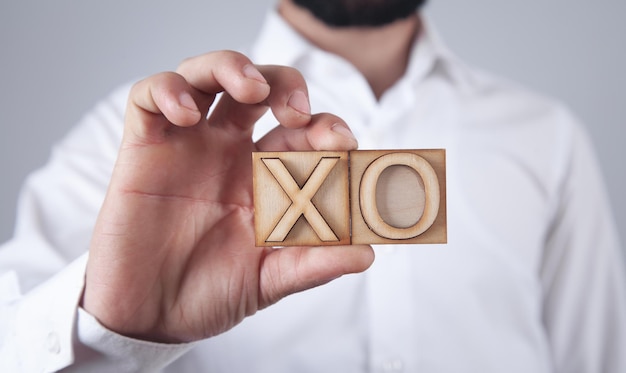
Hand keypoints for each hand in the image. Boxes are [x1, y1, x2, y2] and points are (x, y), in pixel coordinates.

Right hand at [82, 51, 373, 342]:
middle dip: (285, 85)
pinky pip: (148, 97)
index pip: (301, 131)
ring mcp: (187, 145)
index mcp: (264, 177)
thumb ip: (312, 263)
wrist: (149, 316)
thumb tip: (365, 254)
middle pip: (260, 88)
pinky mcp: (144, 147)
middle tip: (298, 111)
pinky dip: (167, 91)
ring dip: (231, 66)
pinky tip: (185, 114)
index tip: (342, 141)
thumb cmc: (208, 293)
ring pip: (206, 75)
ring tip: (251, 89)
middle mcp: (229, 152)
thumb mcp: (268, 280)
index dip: (325, 126)